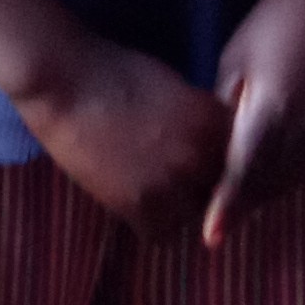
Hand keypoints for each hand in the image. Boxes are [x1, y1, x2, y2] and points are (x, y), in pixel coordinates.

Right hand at [19, 35, 230, 241]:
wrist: (64, 81)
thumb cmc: (114, 71)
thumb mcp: (173, 86)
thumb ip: (199, 117)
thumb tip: (209, 140)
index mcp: (214, 122)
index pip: (241, 160)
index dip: (222, 161)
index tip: (209, 164)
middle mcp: (200, 156)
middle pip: (219, 190)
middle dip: (203, 183)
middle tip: (176, 175)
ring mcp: (170, 184)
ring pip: (191, 215)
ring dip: (178, 206)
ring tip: (153, 188)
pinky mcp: (136, 205)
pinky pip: (160, 233)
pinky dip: (151, 222)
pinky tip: (136, 202)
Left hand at [203, 0, 304, 246]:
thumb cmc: (274, 19)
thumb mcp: (236, 61)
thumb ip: (225, 112)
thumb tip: (212, 151)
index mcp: (275, 111)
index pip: (246, 174)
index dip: (227, 209)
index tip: (210, 238)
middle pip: (270, 184)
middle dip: (242, 205)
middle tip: (211, 223)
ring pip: (293, 178)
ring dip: (265, 193)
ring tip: (235, 207)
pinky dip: (288, 175)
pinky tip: (268, 178)